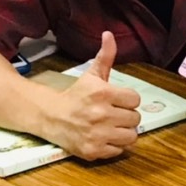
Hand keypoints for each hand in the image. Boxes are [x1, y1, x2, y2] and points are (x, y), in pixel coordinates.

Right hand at [51, 31, 141, 159]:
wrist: (50, 116)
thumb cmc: (76, 94)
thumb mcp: (92, 74)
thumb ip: (106, 56)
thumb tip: (109, 34)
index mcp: (103, 93)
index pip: (135, 99)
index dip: (128, 100)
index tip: (117, 100)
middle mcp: (101, 114)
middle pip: (136, 118)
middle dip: (126, 116)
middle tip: (113, 114)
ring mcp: (97, 134)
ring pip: (131, 136)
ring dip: (124, 132)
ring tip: (112, 126)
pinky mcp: (93, 150)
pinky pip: (119, 150)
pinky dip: (114, 146)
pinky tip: (103, 137)